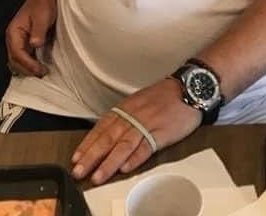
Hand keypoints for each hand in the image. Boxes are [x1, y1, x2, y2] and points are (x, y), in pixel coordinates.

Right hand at [6, 0, 56, 76]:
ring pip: (17, 61)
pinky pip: (23, 57)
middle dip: (27, 69)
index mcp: (14, 32)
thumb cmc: (43, 4)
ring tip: (41, 72)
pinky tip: (38, 66)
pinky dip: (29, 64)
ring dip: (27, 69)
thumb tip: (35, 45)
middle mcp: (12, 38)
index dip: (28, 64)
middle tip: (42, 73)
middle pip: (14, 61)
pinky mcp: (24, 42)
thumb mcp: (42, 16)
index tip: (40, 70)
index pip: (17, 54)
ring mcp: (17, 41)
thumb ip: (38, 31)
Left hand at [71, 78, 200, 183]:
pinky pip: (146, 147)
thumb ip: (125, 117)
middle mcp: (133, 115)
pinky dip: (135, 158)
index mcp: (126, 108)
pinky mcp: (162, 133)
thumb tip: (108, 135)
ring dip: (109, 162)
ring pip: (124, 145)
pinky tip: (126, 168)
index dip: (88, 143)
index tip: (76, 158)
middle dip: (92, 156)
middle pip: (108, 138)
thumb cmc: (165, 96)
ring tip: (98, 176)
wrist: (190, 88)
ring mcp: (147, 124)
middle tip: (79, 171)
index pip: (102, 127)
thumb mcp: (139, 102)